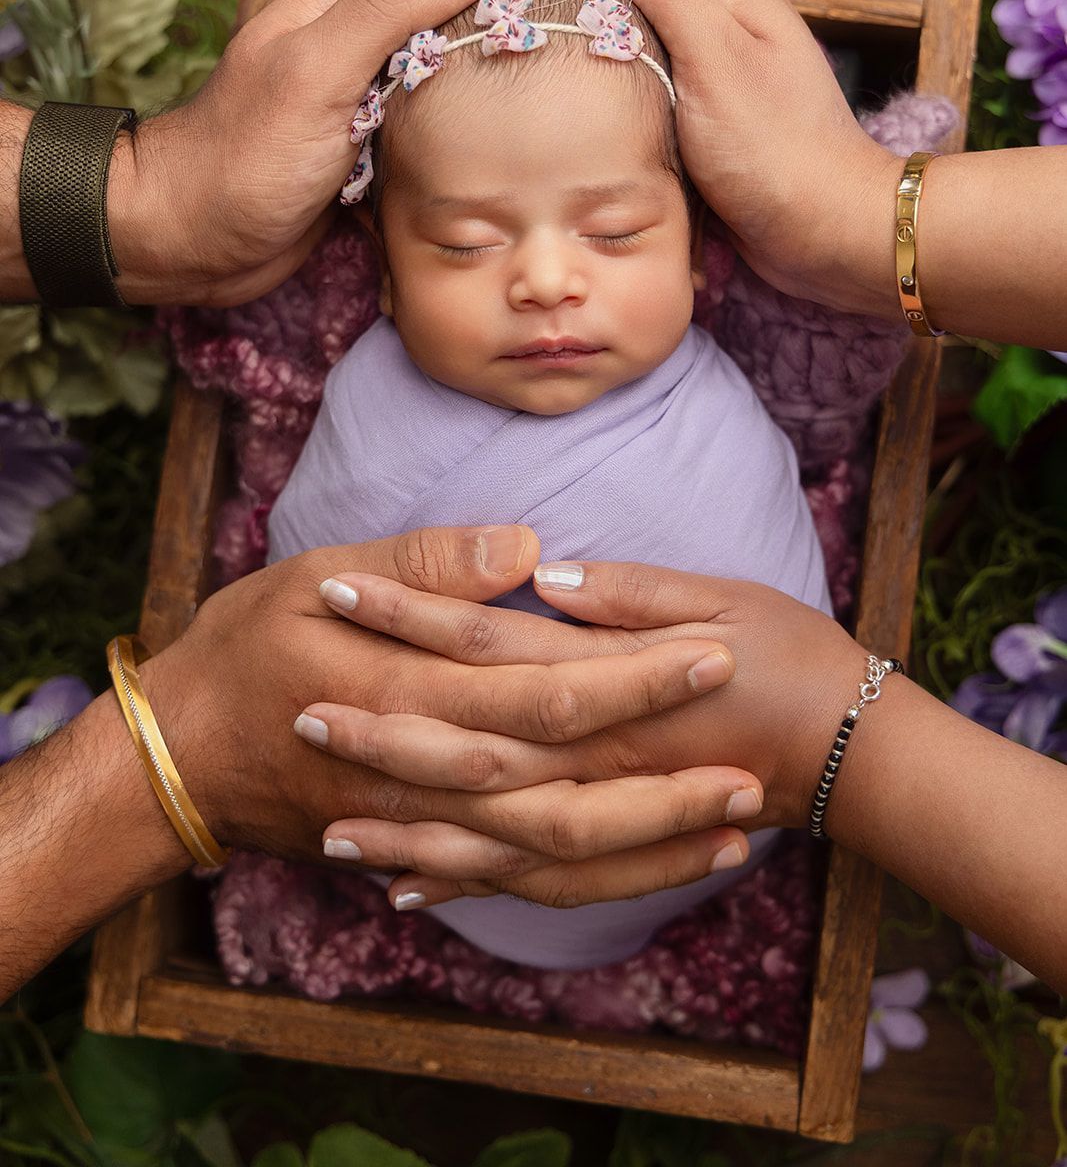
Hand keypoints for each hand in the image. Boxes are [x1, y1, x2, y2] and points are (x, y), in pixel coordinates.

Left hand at [108, 0, 613, 306]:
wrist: (191, 236)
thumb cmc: (239, 162)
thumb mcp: (312, 77)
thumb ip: (388, 8)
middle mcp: (369, 8)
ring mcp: (381, 61)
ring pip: (471, 12)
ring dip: (533, 7)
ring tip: (605, 27)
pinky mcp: (388, 113)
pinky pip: (459, 72)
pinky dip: (505, 68)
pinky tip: (547, 95)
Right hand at [140, 526, 757, 897]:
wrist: (176, 757)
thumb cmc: (246, 649)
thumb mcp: (320, 578)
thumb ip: (428, 567)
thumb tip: (529, 548)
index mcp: (413, 691)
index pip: (550, 687)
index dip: (636, 675)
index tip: (715, 652)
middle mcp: (427, 772)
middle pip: (568, 788)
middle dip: (666, 780)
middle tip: (755, 766)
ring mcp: (424, 826)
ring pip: (555, 855)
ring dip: (648, 847)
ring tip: (736, 831)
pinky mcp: (422, 850)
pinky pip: (519, 882)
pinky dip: (589, 884)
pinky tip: (652, 868)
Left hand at [304, 558, 870, 907]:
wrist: (854, 748)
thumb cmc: (794, 656)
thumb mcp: (724, 594)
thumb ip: (630, 593)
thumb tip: (543, 573)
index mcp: (616, 677)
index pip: (489, 644)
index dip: (412, 617)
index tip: (340, 591)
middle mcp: (601, 753)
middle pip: (469, 746)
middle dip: (381, 732)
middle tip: (301, 716)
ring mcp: (609, 808)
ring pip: (488, 833)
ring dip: (406, 828)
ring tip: (325, 825)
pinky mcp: (619, 844)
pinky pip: (530, 882)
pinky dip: (465, 888)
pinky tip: (406, 888)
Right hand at [561, 0, 903, 317]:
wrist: (823, 231)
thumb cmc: (777, 148)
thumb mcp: (717, 61)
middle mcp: (717, 14)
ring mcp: (707, 61)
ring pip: (631, 19)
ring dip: (579, 6)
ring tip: (513, 1)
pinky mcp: (696, 107)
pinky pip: (637, 68)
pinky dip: (597, 59)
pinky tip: (558, 66)